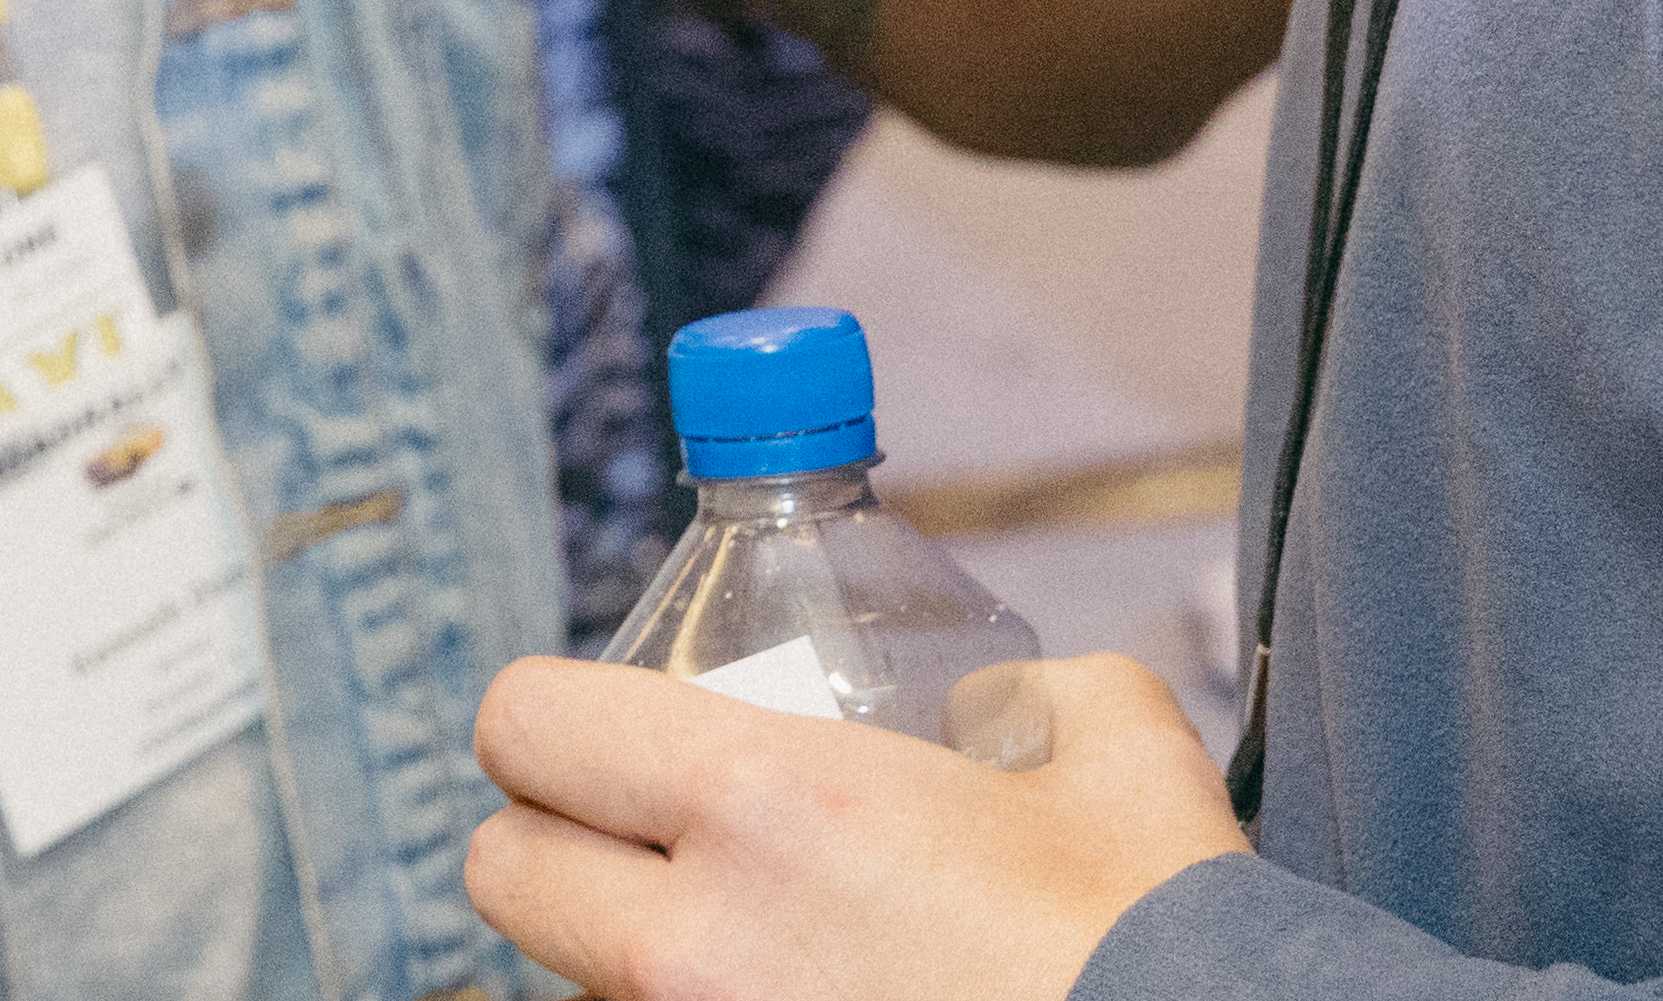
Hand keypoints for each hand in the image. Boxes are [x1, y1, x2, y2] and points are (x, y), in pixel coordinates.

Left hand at [465, 652, 1242, 1000]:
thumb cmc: (1160, 937)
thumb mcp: (1114, 738)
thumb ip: (1026, 691)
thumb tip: (990, 709)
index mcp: (762, 804)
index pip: (527, 724)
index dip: (552, 721)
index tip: (603, 732)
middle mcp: (697, 944)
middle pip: (502, 877)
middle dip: (557, 848)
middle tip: (643, 842)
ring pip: (584, 989)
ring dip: (635, 959)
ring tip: (756, 946)